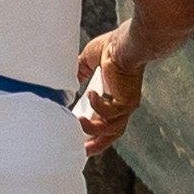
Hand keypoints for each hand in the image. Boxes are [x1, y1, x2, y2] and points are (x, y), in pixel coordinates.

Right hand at [74, 31, 146, 153]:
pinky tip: (89, 94)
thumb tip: (67, 81)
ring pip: (110, 129)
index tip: (80, 142)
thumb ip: (79, 73)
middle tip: (80, 151)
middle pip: (111, 134)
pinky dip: (97, 107)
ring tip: (77, 121)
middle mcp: (123, 105)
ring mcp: (126, 105)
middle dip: (96, 145)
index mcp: (114, 98)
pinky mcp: (126, 102)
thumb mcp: (88, 62)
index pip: (105, 122)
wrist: (126, 43)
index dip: (94, 134)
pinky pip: (109, 112)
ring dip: (92, 129)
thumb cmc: (111, 48)